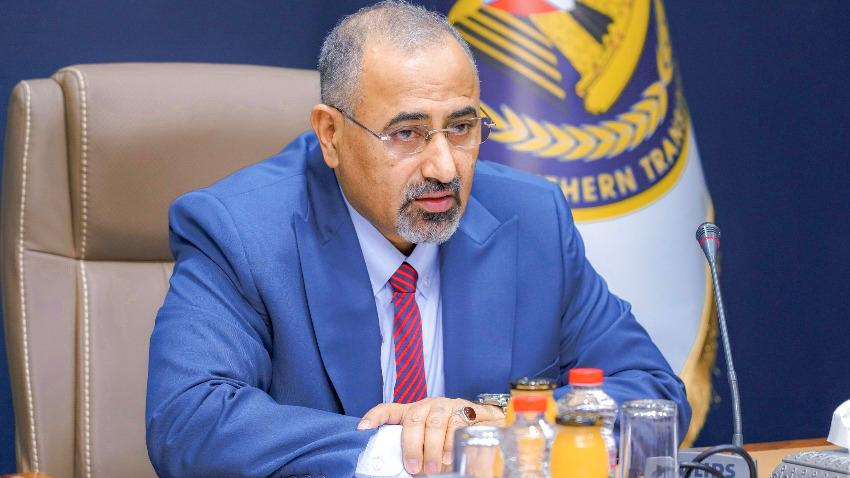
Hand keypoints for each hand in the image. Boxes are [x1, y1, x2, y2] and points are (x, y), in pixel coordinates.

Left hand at [358, 397, 504, 474]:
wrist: (486, 426)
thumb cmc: (451, 437)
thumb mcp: (430, 445)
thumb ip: (417, 452)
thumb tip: (406, 471)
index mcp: (413, 412)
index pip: (388, 409)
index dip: (374, 417)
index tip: (362, 429)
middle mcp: (428, 405)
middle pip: (414, 418)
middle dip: (412, 445)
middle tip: (414, 468)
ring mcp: (447, 405)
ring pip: (436, 421)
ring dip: (434, 448)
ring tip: (434, 469)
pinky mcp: (467, 408)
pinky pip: (458, 423)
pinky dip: (452, 443)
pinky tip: (451, 458)